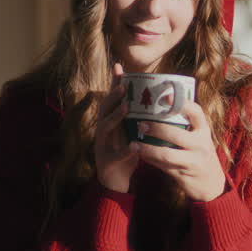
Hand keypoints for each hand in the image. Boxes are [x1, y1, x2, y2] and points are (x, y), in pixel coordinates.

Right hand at [93, 63, 142, 192]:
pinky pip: (116, 155)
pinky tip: (135, 145)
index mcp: (109, 123)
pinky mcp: (108, 163)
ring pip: (105, 128)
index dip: (113, 84)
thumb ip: (134, 119)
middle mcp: (102, 132)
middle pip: (104, 110)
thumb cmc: (124, 156)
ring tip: (126, 107)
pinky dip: (126, 150)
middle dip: (113, 96)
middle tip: (124, 85)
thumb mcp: (129, 134)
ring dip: (115, 117)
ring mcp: (102, 147)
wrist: (115, 183)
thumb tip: (149, 100)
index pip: (111, 100)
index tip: (119, 67)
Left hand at [135, 102, 226, 201]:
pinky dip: (150, 160)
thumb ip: (187, 128)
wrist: (212, 185)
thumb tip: (160, 109)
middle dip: (155, 129)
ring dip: (147, 149)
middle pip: (175, 134)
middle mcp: (201, 145)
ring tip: (134, 144)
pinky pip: (163, 166)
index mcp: (204, 131)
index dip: (181, 103)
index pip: (196, 112)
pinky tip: (141, 155)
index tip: (165, 96)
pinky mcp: (184, 174)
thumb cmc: (201, 157)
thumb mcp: (201, 140)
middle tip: (141, 125)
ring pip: (166, 154)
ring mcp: (193, 161)